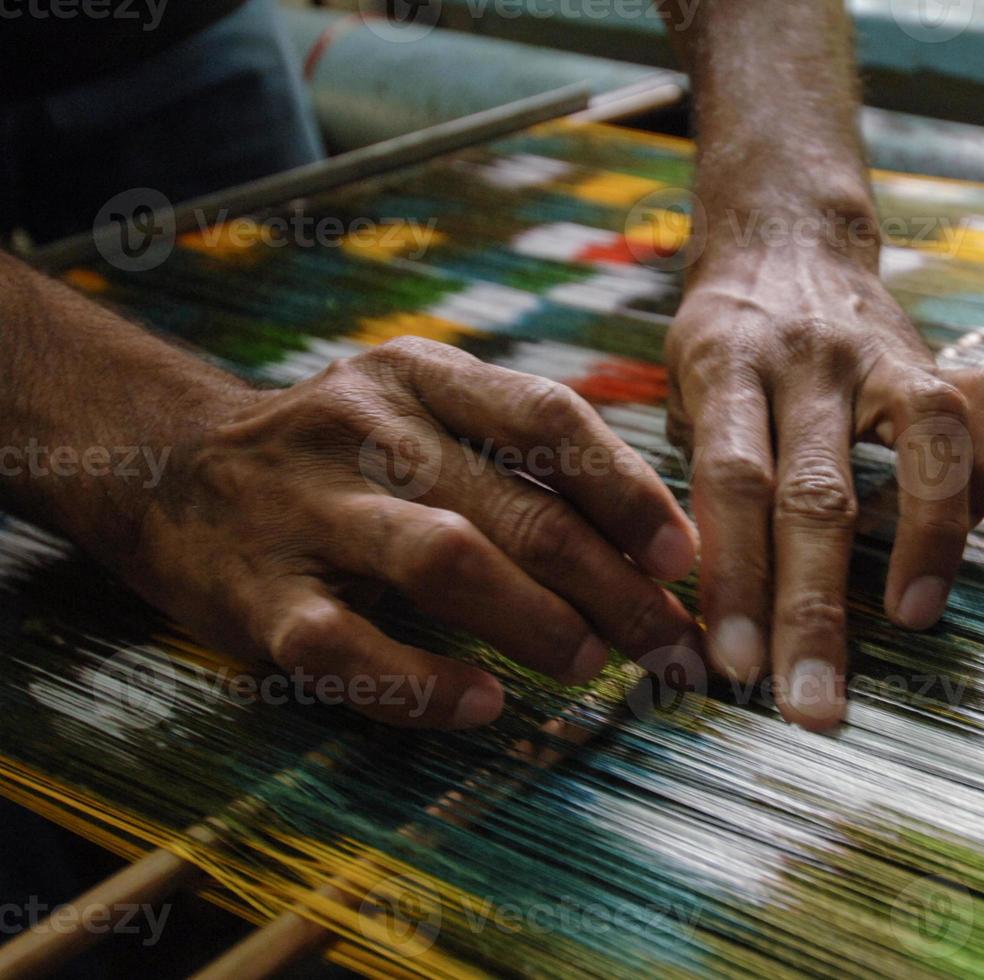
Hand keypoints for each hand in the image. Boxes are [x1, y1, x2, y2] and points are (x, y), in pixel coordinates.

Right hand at [130, 337, 699, 727]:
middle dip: (610, 584)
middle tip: (667, 644)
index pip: (547, 418)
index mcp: (421, 375)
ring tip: (590, 664)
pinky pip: (346, 646)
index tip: (683, 558)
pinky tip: (482, 703)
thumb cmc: (345, 455)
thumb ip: (520, 458)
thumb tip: (659, 546)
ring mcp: (305, 507)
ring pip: (442, 558)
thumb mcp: (422, 411)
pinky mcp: (253, 593)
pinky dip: (422, 682)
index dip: (627, 490)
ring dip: (534, 622)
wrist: (165, 465)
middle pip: (514, 503)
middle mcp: (365, 426)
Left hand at [665, 239, 983, 729]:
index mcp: (724, 366)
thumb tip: (721, 603)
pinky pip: (980, 425)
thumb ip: (703, 478)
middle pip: (817, 490)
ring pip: (928, 445)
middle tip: (813, 705)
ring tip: (911, 619)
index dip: (737, 577)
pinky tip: (951, 547)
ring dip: (927, 542)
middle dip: (816, 609)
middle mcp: (807, 358)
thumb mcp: (682, 388)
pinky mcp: (937, 359)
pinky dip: (975, 491)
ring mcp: (882, 354)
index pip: (731, 480)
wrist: (785, 237)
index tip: (736, 667)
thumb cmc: (725, 344)